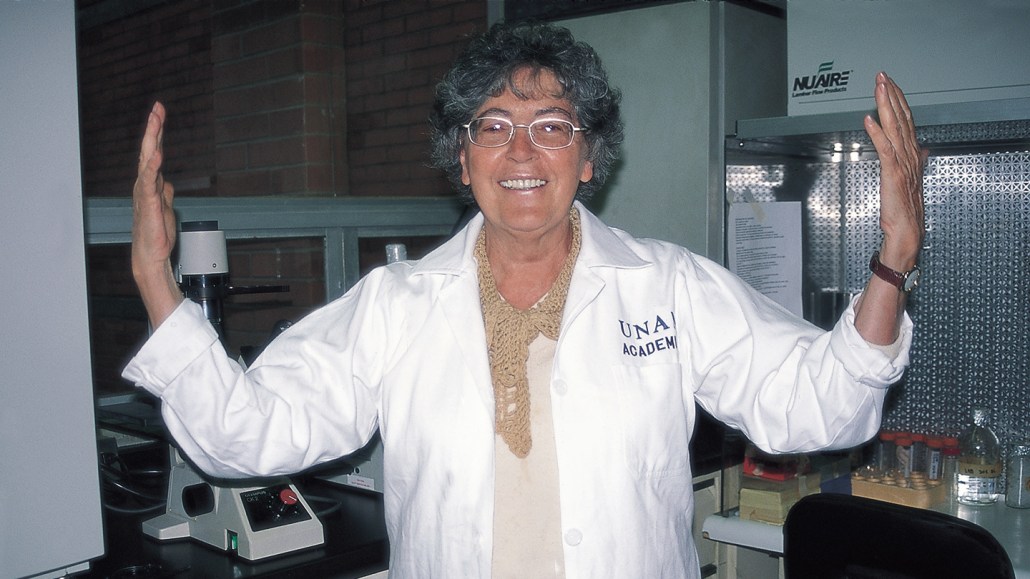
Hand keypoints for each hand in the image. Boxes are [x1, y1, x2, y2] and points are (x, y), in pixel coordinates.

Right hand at [131, 102, 182, 326]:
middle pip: (150, 150)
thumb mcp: (165, 207)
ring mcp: (145, 192)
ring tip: (156, 121)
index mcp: (151, 183)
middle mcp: (145, 184)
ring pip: (148, 160)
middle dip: (154, 128)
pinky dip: (153, 167)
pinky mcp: (148, 203)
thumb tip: (167, 183)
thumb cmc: (156, 233)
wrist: (151, 254)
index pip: (154, 151)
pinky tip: (158, 155)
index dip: (157, 132)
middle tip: (157, 108)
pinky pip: (150, 182)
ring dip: (152, 140)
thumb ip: (165, 193)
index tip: (159, 111)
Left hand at [863, 72, 927, 270]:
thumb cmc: (905, 207)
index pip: (906, 120)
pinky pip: (884, 148)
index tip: (890, 83)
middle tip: (883, 76)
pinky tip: (869, 119)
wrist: (907, 229)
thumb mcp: (911, 178)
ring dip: (886, 105)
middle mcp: (910, 154)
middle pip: (901, 117)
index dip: (898, 100)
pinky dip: (877, 132)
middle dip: (892, 95)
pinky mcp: (892, 173)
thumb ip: (915, 160)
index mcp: (913, 153)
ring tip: (879, 87)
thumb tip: (922, 149)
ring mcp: (902, 162)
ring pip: (895, 127)